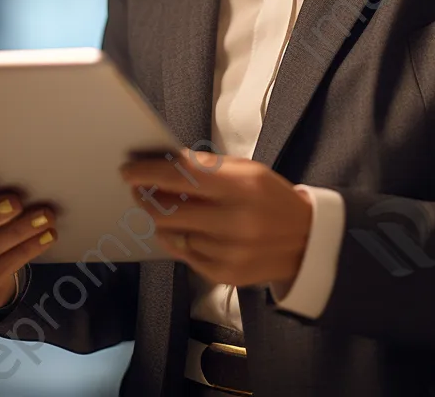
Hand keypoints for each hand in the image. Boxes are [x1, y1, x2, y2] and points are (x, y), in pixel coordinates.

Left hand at [119, 148, 312, 290]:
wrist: (306, 241)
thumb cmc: (271, 198)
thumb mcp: (249, 171)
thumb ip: (208, 166)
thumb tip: (167, 159)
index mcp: (242, 187)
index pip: (183, 177)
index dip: (150, 173)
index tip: (128, 170)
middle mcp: (235, 221)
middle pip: (170, 211)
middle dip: (146, 197)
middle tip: (137, 187)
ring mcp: (229, 252)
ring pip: (173, 234)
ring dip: (160, 218)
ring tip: (159, 206)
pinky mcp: (224, 275)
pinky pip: (184, 255)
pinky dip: (177, 239)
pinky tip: (182, 229)